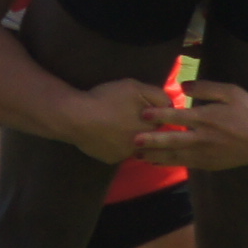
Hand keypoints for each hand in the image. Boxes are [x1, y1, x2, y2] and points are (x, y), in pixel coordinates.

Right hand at [54, 77, 174, 165]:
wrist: (76, 117)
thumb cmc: (106, 99)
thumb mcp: (134, 87)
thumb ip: (157, 95)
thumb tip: (171, 104)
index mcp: (151, 127)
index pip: (164, 123)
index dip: (156, 115)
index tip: (147, 111)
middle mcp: (143, 144)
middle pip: (152, 137)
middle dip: (147, 130)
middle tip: (131, 118)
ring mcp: (127, 154)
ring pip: (137, 147)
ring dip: (134, 139)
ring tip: (120, 127)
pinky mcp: (112, 160)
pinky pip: (120, 153)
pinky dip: (117, 146)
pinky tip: (108, 136)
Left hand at [130, 78, 247, 171]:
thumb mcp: (232, 92)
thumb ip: (207, 88)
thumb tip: (183, 86)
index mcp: (208, 119)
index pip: (179, 117)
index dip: (159, 115)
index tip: (143, 113)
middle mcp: (204, 139)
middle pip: (173, 141)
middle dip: (151, 141)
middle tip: (133, 140)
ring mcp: (206, 154)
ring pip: (176, 156)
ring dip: (156, 156)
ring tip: (137, 155)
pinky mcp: (208, 164)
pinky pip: (184, 164)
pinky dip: (168, 163)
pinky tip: (156, 162)